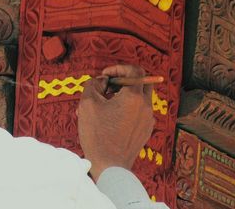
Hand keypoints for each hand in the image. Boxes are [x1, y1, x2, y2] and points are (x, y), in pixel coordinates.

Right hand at [77, 65, 154, 181]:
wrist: (110, 166)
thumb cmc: (98, 135)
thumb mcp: (87, 104)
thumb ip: (93, 84)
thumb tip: (100, 81)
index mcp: (134, 97)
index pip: (135, 70)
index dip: (119, 68)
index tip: (105, 75)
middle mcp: (145, 106)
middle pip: (141, 83)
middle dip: (124, 81)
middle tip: (108, 87)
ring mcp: (148, 120)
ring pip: (139, 98)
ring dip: (123, 96)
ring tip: (104, 106)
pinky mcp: (145, 131)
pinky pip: (138, 113)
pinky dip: (126, 110)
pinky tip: (110, 120)